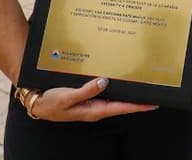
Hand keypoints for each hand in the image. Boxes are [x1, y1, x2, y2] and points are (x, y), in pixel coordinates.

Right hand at [24, 78, 157, 121]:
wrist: (38, 102)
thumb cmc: (51, 102)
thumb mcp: (67, 97)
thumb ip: (86, 90)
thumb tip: (104, 82)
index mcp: (94, 110)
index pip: (121, 108)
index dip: (138, 106)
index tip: (153, 103)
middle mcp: (96, 107)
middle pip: (122, 104)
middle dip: (137, 99)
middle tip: (153, 92)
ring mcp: (92, 102)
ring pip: (115, 97)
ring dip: (127, 93)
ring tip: (141, 86)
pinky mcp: (88, 97)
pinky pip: (105, 93)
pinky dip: (115, 88)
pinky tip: (119, 81)